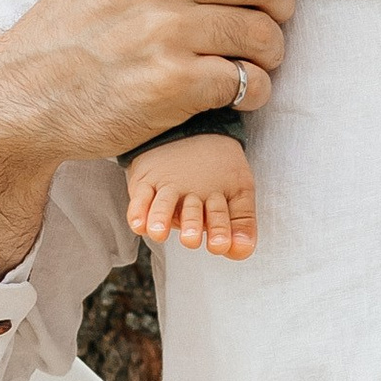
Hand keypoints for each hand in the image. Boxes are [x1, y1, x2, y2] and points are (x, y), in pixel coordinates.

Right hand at [0, 0, 307, 282]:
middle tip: (265, 21)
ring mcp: (162, 29)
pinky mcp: (170, 84)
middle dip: (281, 5)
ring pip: (266, 34)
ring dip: (270, 52)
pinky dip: (252, 91)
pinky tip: (230, 91)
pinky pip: (250, 82)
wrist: (23, 94)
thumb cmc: (79, 22)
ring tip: (247, 59)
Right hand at [125, 130, 259, 264]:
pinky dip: (138, 210)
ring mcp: (168, 187)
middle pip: (191, 211)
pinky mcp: (146, 182)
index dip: (221, 229)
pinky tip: (138, 224)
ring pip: (164, 203)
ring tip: (158, 233)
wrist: (187, 130)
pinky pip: (140, 196)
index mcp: (218, 195)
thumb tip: (242, 251)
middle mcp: (192, 192)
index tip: (219, 245)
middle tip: (191, 239)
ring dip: (162, 217)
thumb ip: (243, 225)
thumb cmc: (217, 170)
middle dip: (192, 224)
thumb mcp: (240, 191)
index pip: (220, 215)